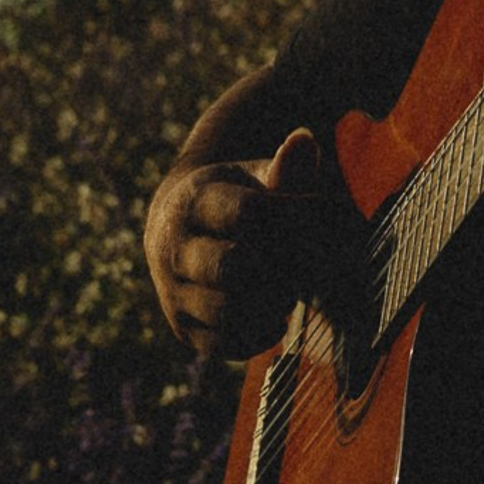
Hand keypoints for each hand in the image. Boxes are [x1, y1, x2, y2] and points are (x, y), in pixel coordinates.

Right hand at [145, 128, 325, 358]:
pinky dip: (261, 332)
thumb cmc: (234, 198)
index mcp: (195, 201)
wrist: (178, 229)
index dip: (293, 220)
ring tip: (288, 287)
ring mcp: (172, 292)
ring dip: (274, 303)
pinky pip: (227, 344)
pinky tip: (273, 310)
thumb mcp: (257, 176)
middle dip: (282, 268)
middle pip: (234, 267)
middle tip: (303, 264)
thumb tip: (304, 140)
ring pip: (230, 311)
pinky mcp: (183, 330)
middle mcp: (173, 248)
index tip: (311, 223)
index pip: (249, 214)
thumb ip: (287, 168)